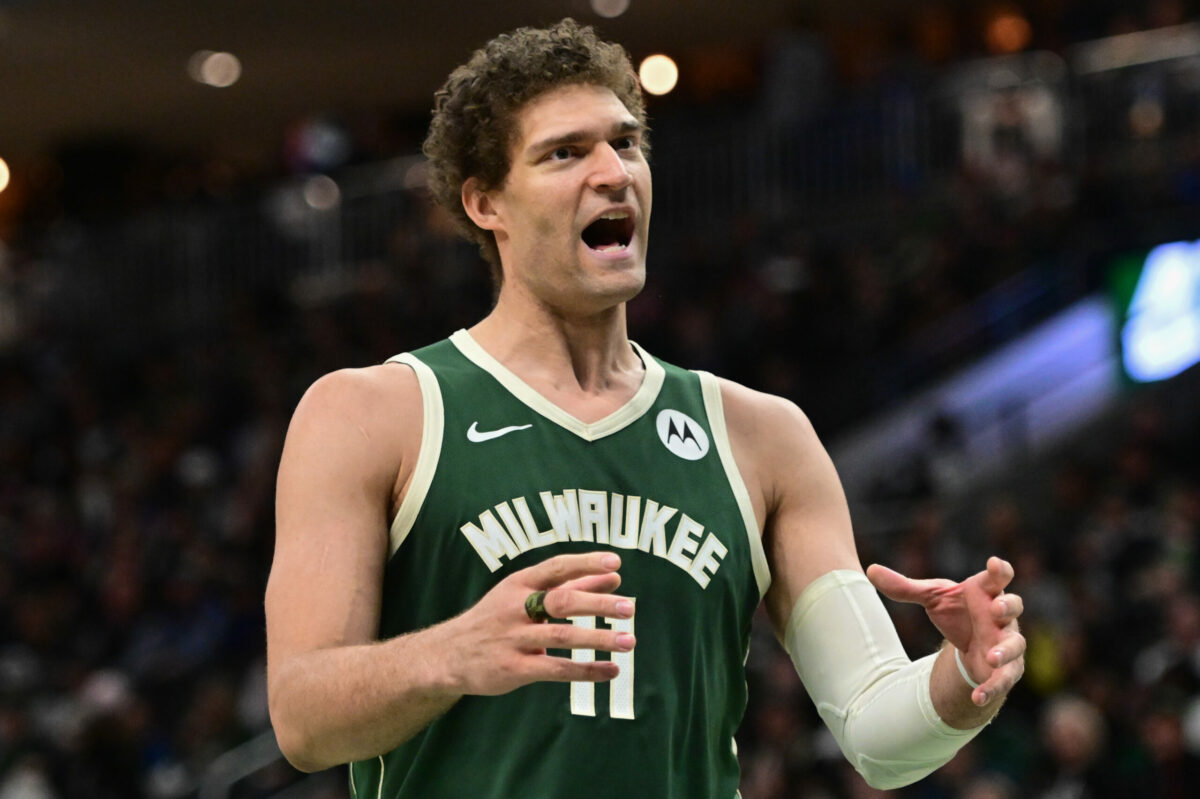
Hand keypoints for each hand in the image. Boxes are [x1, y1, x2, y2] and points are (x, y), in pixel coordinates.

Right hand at [438, 552, 635, 696]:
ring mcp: (514, 639)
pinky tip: (610, 671)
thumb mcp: (523, 595)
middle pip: (561, 602)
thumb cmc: (495, 619)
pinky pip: (555, 669)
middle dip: (597, 604)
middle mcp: (516, 608)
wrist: (448, 655)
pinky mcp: (514, 669)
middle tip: (629, 608)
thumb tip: (613, 576)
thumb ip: (569, 585)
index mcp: (519, 584)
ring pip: (561, 637)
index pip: (556, 568)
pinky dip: (586, 670)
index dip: (586, 563)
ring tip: (628, 642)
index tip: (616, 563)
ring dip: (597, 639)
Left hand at [866, 556, 1024, 705]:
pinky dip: (992, 689)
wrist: (969, 644)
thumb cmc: (957, 611)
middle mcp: (1002, 616)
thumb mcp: (931, 598)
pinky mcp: (1007, 668)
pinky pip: (1004, 679)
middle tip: (995, 609)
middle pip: (1013, 607)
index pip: (998, 576)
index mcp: (987, 592)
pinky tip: (977, 698)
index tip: (993, 564)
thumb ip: (904, 587)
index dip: (999, 570)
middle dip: (1007, 607)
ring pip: (1014, 645)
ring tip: (991, 658)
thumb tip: (870, 571)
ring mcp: (1007, 641)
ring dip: (1005, 651)